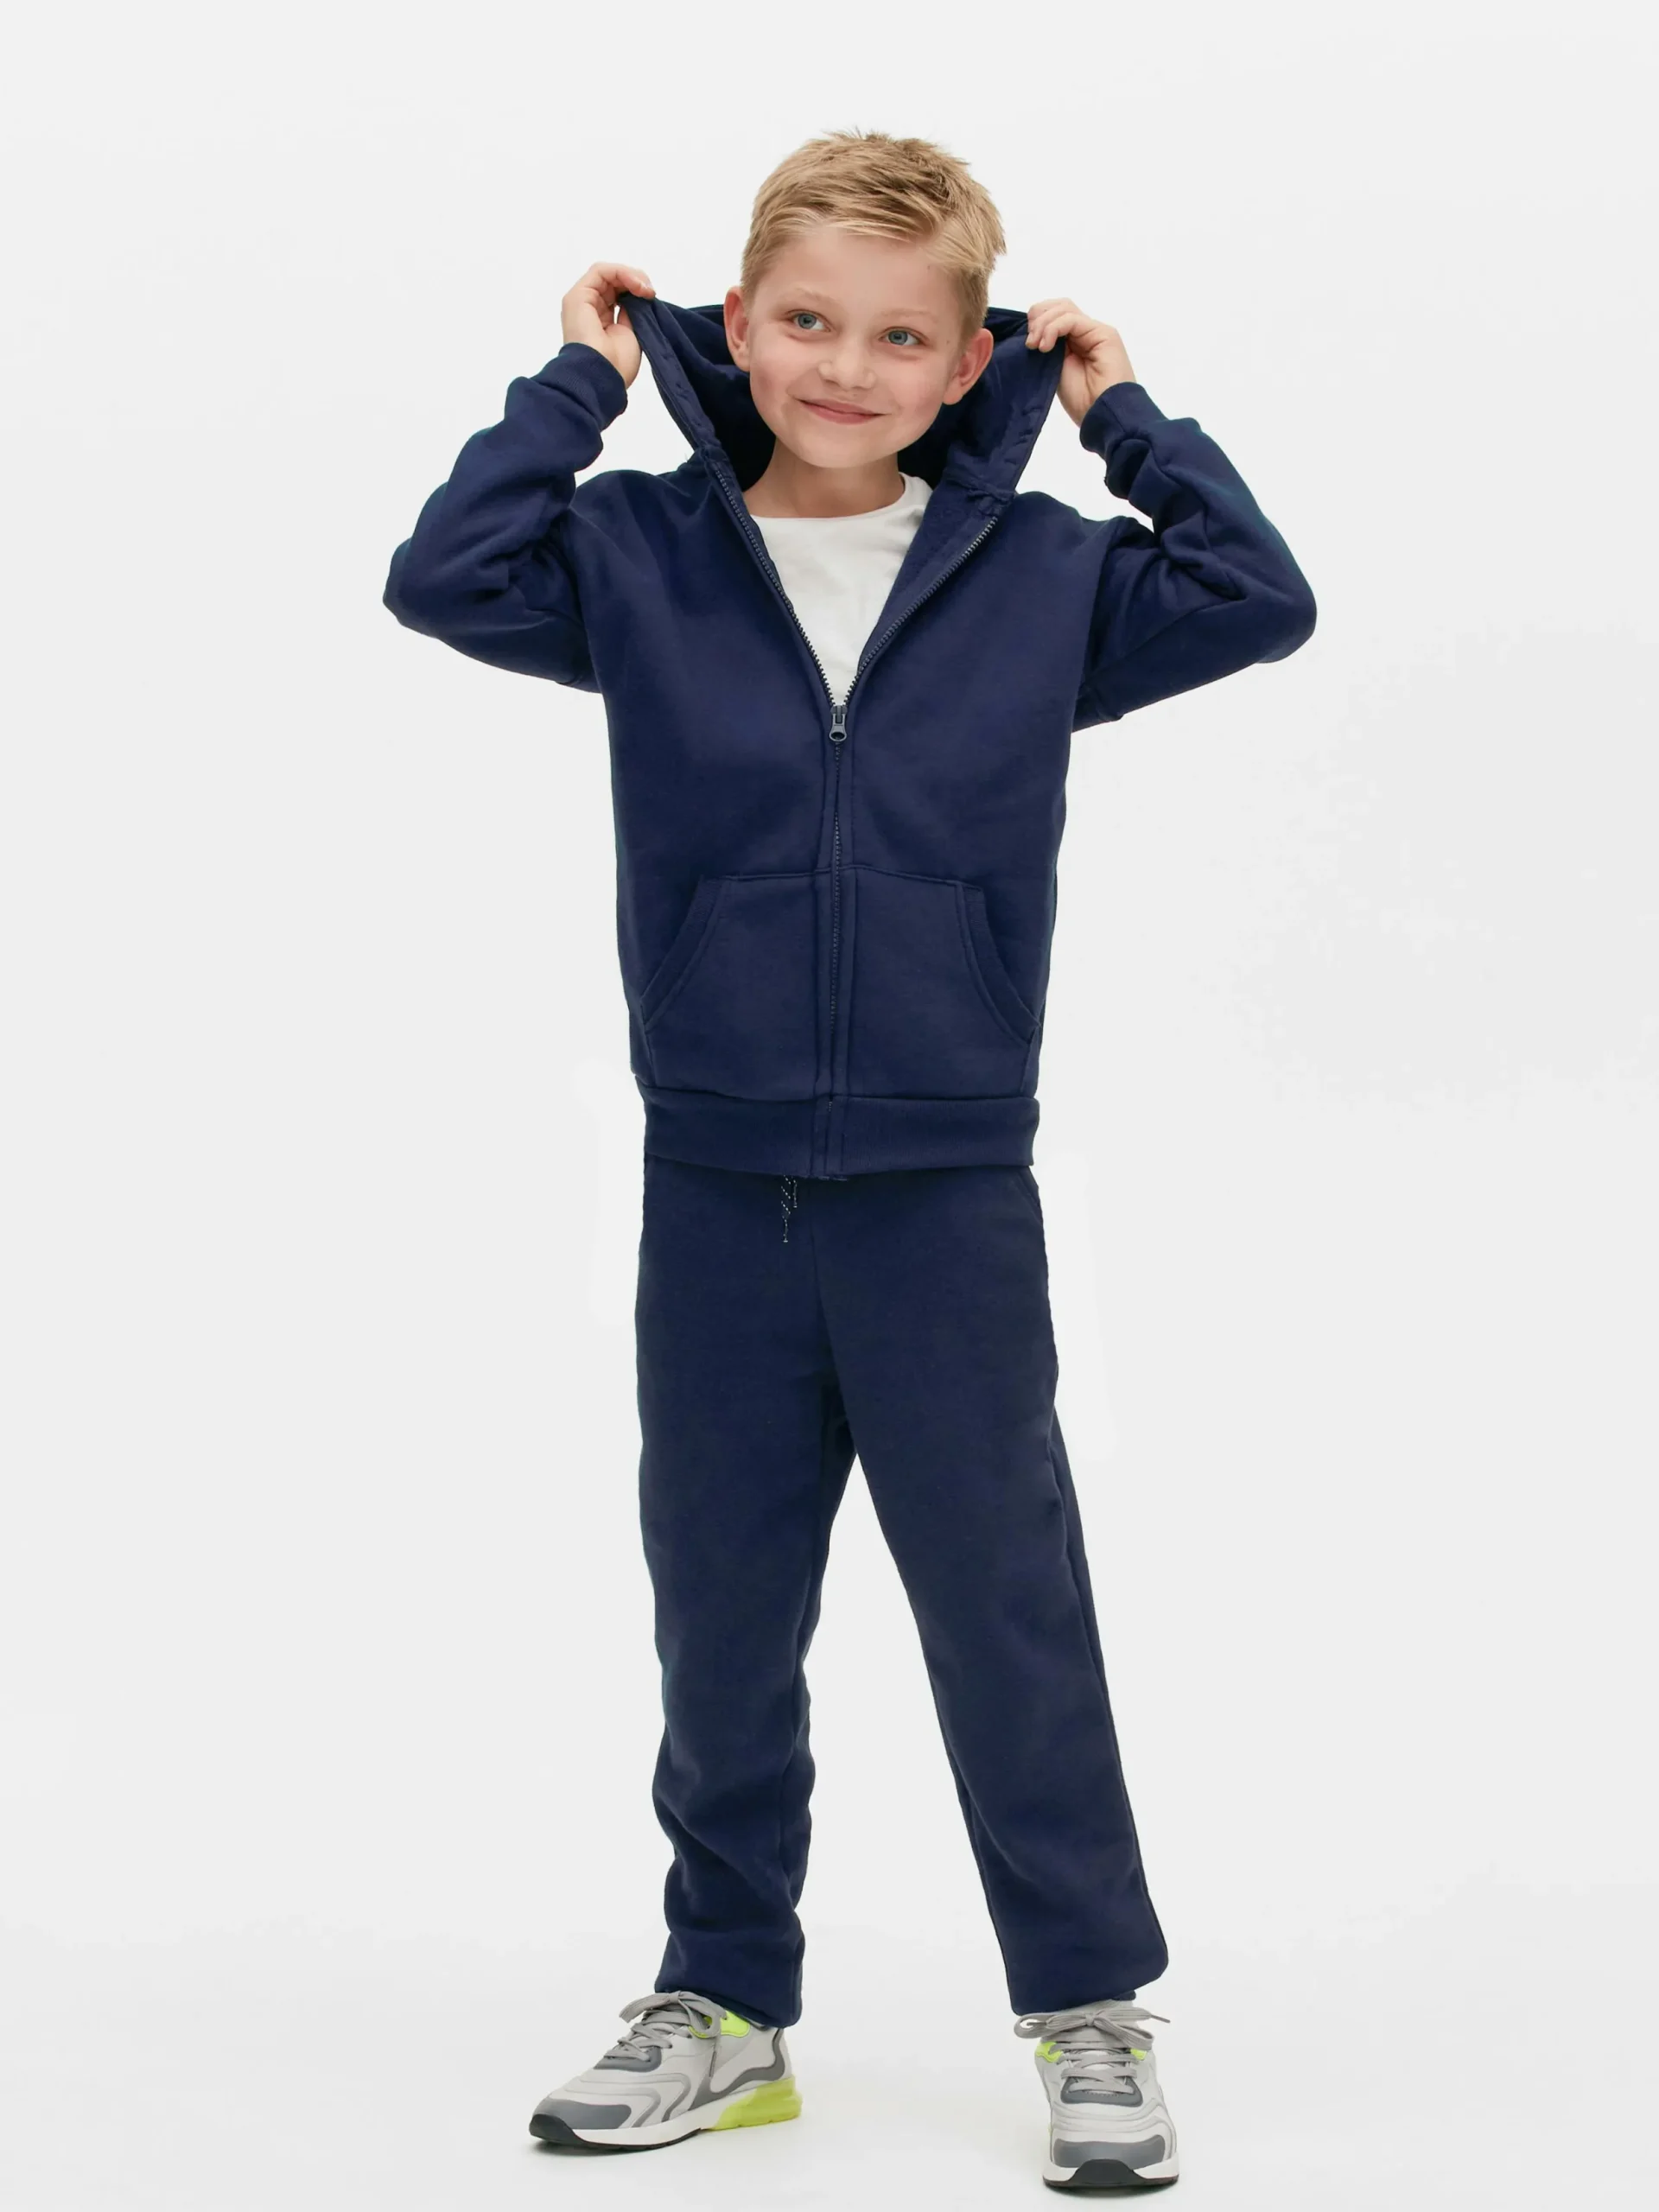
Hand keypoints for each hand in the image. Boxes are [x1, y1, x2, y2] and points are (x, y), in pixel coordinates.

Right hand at [562, 262, 655, 386]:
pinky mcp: (578, 296)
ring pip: (607, 273)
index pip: (618, 293)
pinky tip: (635, 285)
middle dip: (636, 280)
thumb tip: (639, 296)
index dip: (636, 290)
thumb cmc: (617, 365)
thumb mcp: (632, 334)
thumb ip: (632, 313)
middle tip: (650, 292)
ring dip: (630, 275)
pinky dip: (621, 273)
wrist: (602, 376)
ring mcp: (581, 301)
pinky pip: (600, 271)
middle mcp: (589, 309)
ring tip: (644, 289)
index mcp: (600, 321)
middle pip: (612, 281)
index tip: (652, 298)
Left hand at [1025, 298, 1135, 427]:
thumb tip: (1031, 334)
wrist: (1103, 416)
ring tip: (1036, 346)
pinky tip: (1046, 346)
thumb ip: (1048, 350)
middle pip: (1059, 305)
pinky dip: (1053, 328)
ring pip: (1064, 308)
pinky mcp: (1104, 333)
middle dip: (1038, 318)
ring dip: (1043, 323)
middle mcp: (1086, 333)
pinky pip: (1072, 319)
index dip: (1036, 321)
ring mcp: (1095, 331)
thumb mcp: (1055, 371)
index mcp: (1074, 342)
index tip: (1026, 344)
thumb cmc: (1082, 402)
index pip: (1054, 314)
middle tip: (1030, 343)